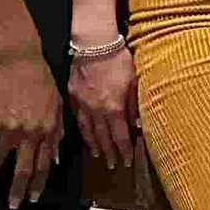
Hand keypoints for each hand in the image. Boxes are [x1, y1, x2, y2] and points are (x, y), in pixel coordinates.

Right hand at [0, 45, 63, 207]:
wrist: (20, 57)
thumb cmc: (41, 78)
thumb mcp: (58, 104)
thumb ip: (58, 132)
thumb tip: (56, 157)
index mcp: (48, 130)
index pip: (44, 164)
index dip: (38, 182)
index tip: (32, 197)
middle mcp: (31, 132)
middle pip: (24, 168)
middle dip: (18, 190)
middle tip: (13, 206)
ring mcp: (11, 127)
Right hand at [69, 44, 140, 178]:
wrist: (93, 43)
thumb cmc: (119, 59)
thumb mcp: (134, 81)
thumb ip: (135, 105)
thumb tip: (137, 125)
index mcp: (113, 108)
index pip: (120, 136)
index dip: (124, 150)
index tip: (126, 161)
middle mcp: (96, 110)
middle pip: (102, 137)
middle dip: (109, 152)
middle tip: (112, 165)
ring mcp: (81, 103)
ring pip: (87, 130)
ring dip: (94, 144)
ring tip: (98, 155)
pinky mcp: (72, 95)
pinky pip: (77, 118)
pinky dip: (82, 129)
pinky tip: (85, 134)